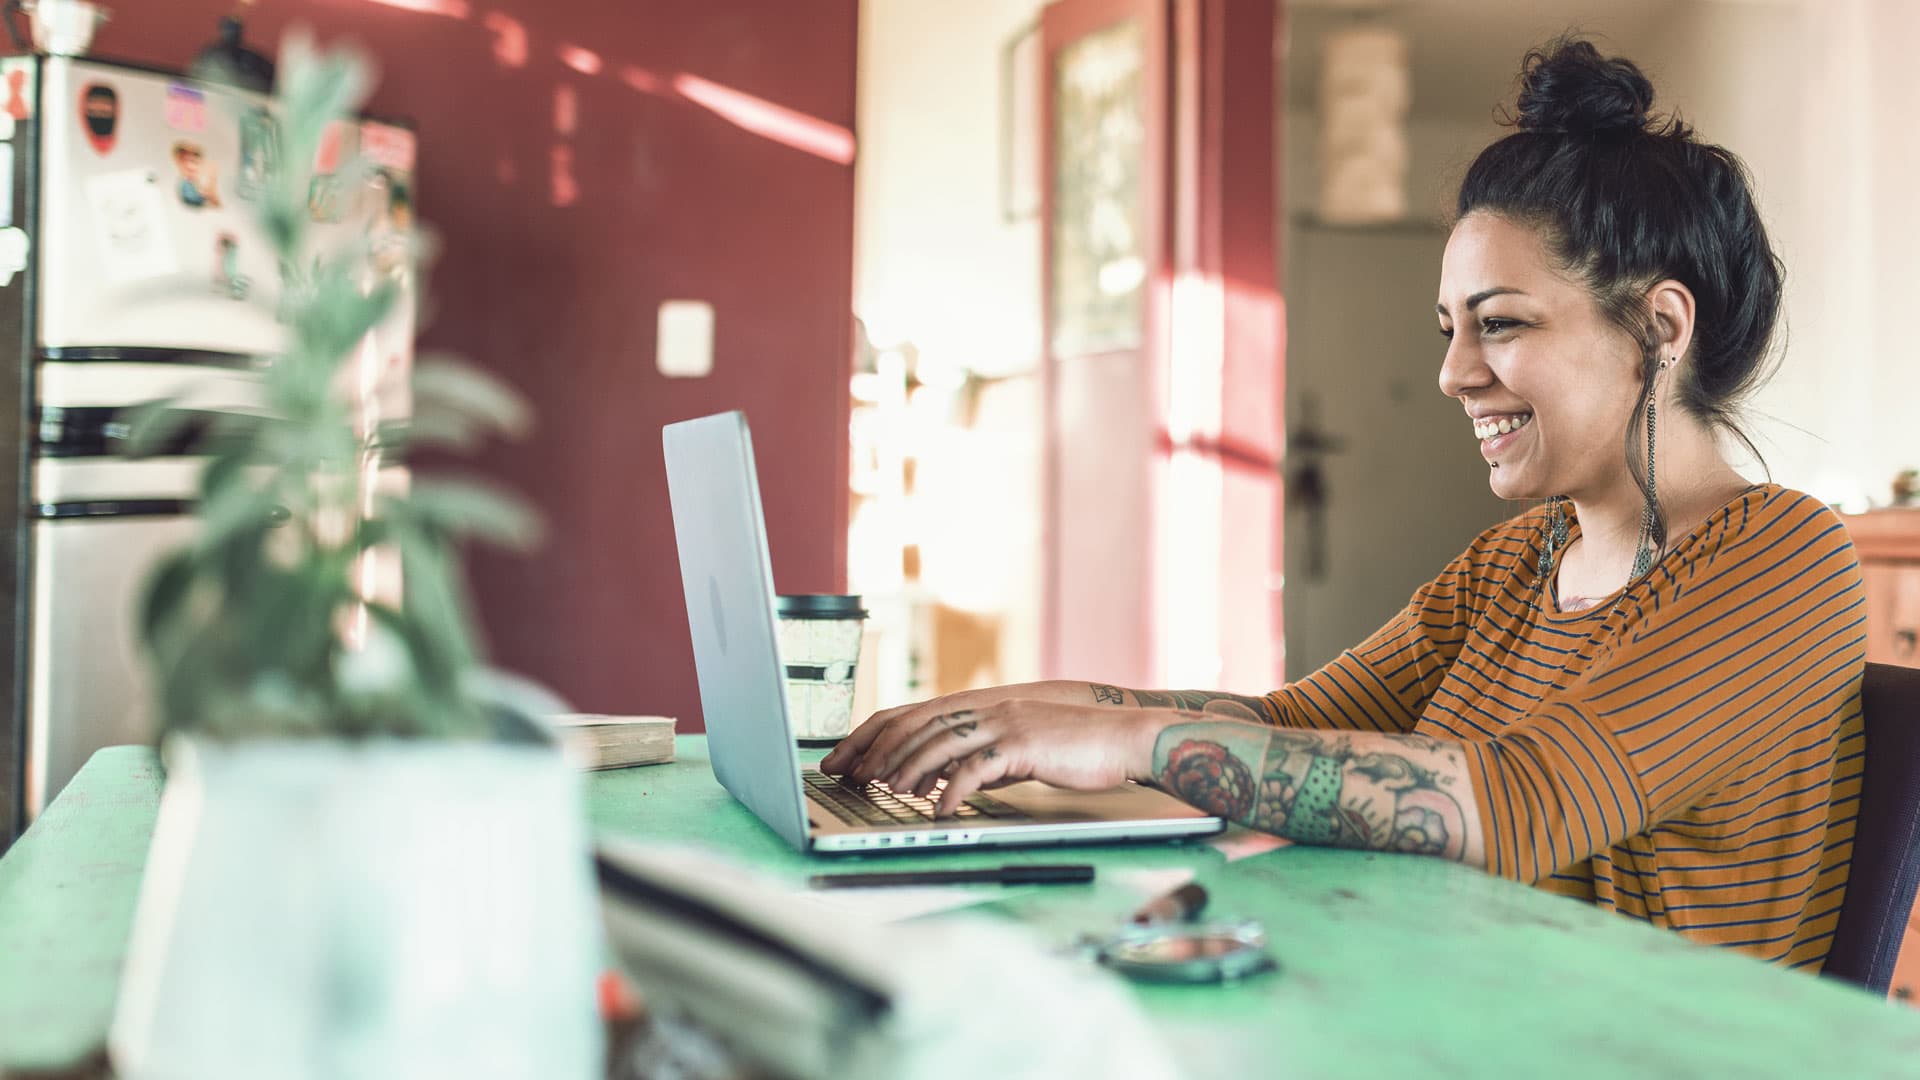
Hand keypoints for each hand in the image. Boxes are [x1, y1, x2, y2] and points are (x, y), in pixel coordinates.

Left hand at [820, 697, 1168, 816]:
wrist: (1124, 738)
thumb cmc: (1074, 748)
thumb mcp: (1017, 747)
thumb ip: (980, 755)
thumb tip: (939, 779)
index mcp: (980, 706)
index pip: (911, 713)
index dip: (872, 733)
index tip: (844, 756)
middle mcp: (986, 708)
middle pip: (916, 724)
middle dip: (877, 751)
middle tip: (850, 777)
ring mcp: (1004, 723)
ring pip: (939, 743)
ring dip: (909, 770)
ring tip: (888, 792)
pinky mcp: (1023, 744)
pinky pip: (977, 768)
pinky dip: (953, 790)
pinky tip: (939, 810)